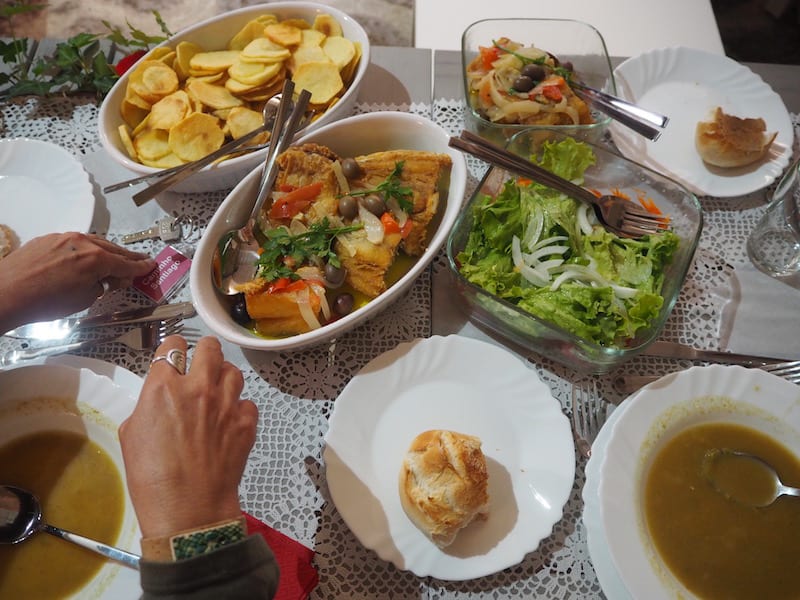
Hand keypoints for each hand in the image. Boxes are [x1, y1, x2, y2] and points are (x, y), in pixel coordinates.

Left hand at [0, 232, 155, 331]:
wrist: (6, 293)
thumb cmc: (43, 302)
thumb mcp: (82, 300)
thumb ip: (100, 286)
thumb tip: (104, 280)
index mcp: (96, 259)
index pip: (126, 263)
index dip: (140, 267)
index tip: (150, 266)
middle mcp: (82, 243)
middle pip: (112, 250)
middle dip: (127, 258)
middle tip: (139, 261)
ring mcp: (63, 238)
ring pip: (93, 243)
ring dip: (105, 253)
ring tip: (112, 263)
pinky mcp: (47, 239)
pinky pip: (73, 243)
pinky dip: (83, 251)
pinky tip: (82, 261)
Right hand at [119, 336, 257, 538]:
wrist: (188, 508)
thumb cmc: (151, 478)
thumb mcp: (131, 434)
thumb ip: (148, 405)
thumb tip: (158, 399)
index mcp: (163, 387)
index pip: (171, 345)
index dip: (172, 350)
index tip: (173, 357)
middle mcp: (198, 387)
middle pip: (210, 347)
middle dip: (204, 352)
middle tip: (200, 364)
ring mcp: (226, 403)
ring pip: (233, 370)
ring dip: (224, 377)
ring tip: (217, 392)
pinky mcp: (246, 421)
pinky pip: (247, 402)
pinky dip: (239, 408)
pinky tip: (229, 420)